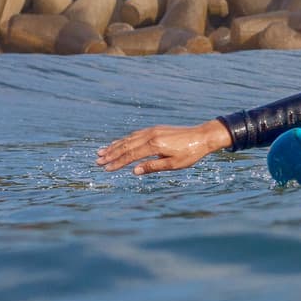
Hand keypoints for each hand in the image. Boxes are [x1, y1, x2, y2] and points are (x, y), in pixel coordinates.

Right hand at [97, 119, 233, 174]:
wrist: (203, 136)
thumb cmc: (190, 153)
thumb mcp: (173, 164)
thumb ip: (152, 167)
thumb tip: (134, 171)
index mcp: (154, 145)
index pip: (131, 156)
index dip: (117, 163)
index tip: (106, 168)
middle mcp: (151, 135)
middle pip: (126, 146)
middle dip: (111, 154)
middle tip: (97, 161)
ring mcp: (153, 130)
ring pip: (129, 138)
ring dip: (115, 145)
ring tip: (102, 151)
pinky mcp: (156, 129)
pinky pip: (136, 134)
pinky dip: (125, 139)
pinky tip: (119, 143)